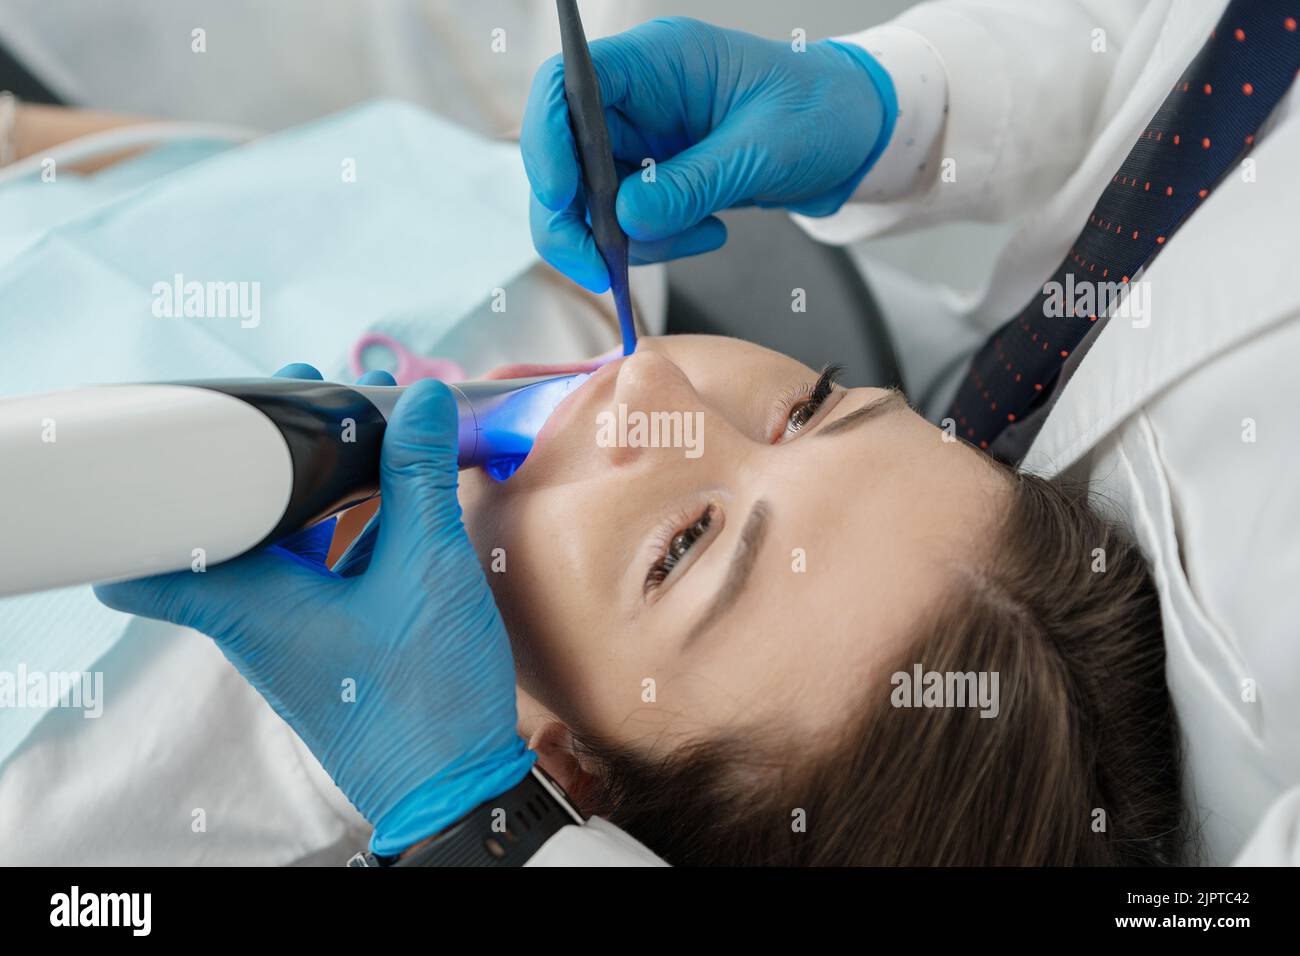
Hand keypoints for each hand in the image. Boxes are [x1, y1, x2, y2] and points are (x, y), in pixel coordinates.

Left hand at [95, 363, 534, 855]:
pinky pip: (317, 571)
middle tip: (305, 398)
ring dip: (309, 491)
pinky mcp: (330, 645)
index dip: (169, 490)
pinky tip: (390, 499)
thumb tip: (421, 401)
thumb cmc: (425, 692)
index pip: (152, 560)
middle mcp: (258, 620)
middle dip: (264, 460)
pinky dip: (341, 528)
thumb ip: (421, 478)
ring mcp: (293, 635)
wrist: (454, 786)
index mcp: (252, 604)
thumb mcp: (430, 568)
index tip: (213, 430)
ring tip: (358, 435)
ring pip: (278, 546)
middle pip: (229, 527)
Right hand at [521, 16, 896, 291]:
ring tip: (698, 235)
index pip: (566, 87)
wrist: (855, 132)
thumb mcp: (764, 149)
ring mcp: (642, 138)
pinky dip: (655, 242)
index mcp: (657, 62)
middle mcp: (638, 97)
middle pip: (561, 155)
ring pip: (589, 200)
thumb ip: (694, 183)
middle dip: (573, 218)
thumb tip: (627, 220)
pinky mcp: (655, 177)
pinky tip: (709, 230)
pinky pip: (626, 222)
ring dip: (626, 239)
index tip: (559, 200)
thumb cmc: (822, 111)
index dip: (546, 142)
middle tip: (601, 267)